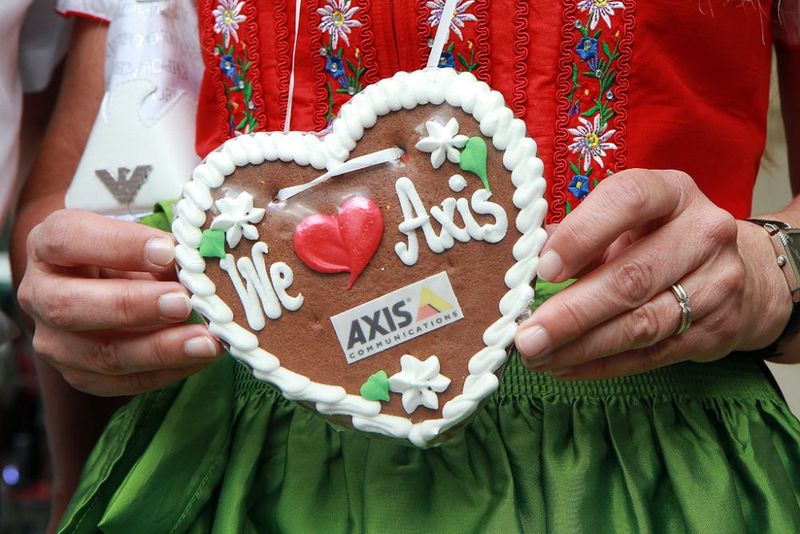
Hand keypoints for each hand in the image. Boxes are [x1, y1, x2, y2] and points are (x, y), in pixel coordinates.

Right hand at [17, 209, 221, 395]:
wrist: (107, 288)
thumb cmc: (126, 256)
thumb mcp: (138, 241)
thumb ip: (162, 250)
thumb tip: (200, 267)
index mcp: (48, 245)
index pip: (68, 239)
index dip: (119, 245)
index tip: (169, 251)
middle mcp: (39, 294)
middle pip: (70, 305)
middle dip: (133, 305)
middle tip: (183, 302)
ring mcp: (54, 341)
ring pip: (98, 354)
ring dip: (158, 349)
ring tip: (204, 342)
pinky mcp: (79, 375)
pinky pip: (121, 382)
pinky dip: (166, 371)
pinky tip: (199, 358)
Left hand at [515, 169, 792, 379]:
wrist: (740, 272)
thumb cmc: (660, 238)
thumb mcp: (627, 221)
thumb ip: (580, 235)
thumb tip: (523, 261)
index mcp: (672, 192)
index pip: (628, 201)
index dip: (582, 234)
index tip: (543, 270)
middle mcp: (703, 233)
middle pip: (632, 277)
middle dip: (572, 312)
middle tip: (526, 337)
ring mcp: (717, 284)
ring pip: (642, 324)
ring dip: (582, 346)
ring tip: (538, 357)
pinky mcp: (717, 330)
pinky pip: (651, 354)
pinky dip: (603, 364)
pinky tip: (566, 367)